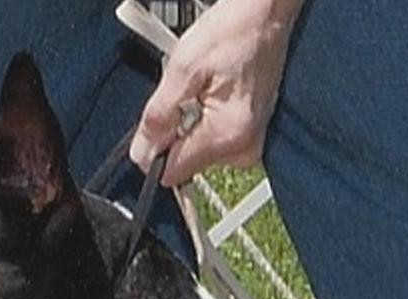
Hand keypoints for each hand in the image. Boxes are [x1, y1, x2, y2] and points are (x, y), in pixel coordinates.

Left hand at [130, 0, 305, 187]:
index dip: (154, 149)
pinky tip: (212, 92)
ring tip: (204, 87)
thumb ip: (159, 117)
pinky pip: (212, 139)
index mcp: (228, 136)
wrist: (265, 17)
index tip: (156, 121)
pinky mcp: (249, 136)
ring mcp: (249, 145)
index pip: (173, 172)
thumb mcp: (183, 69)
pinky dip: (203, 118)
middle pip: (185, 161)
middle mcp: (244, 150)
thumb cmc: (234, 32)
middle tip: (188, 91)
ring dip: (189, 121)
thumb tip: (142, 154)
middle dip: (175, 130)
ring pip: (196, 149)